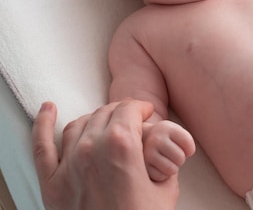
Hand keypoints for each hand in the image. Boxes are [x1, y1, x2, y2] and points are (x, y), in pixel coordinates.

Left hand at [32, 100, 178, 209]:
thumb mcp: (166, 188)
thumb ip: (164, 160)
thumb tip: (161, 146)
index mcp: (122, 146)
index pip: (129, 109)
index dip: (141, 108)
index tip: (147, 113)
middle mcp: (91, 149)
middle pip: (105, 113)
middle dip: (122, 113)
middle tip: (132, 121)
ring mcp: (67, 166)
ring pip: (78, 124)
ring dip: (95, 118)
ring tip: (106, 122)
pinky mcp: (51, 184)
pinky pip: (41, 146)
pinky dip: (43, 123)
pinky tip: (48, 108)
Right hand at [143, 120, 195, 181]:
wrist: (139, 142)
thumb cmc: (163, 139)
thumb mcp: (175, 133)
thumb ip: (186, 141)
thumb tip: (188, 153)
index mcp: (166, 128)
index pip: (188, 144)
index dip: (189, 149)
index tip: (181, 146)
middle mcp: (155, 139)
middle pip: (180, 158)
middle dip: (179, 159)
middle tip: (171, 155)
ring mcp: (146, 154)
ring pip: (172, 169)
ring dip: (171, 168)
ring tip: (164, 160)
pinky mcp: (141, 168)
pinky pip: (161, 177)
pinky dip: (162, 175)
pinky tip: (156, 167)